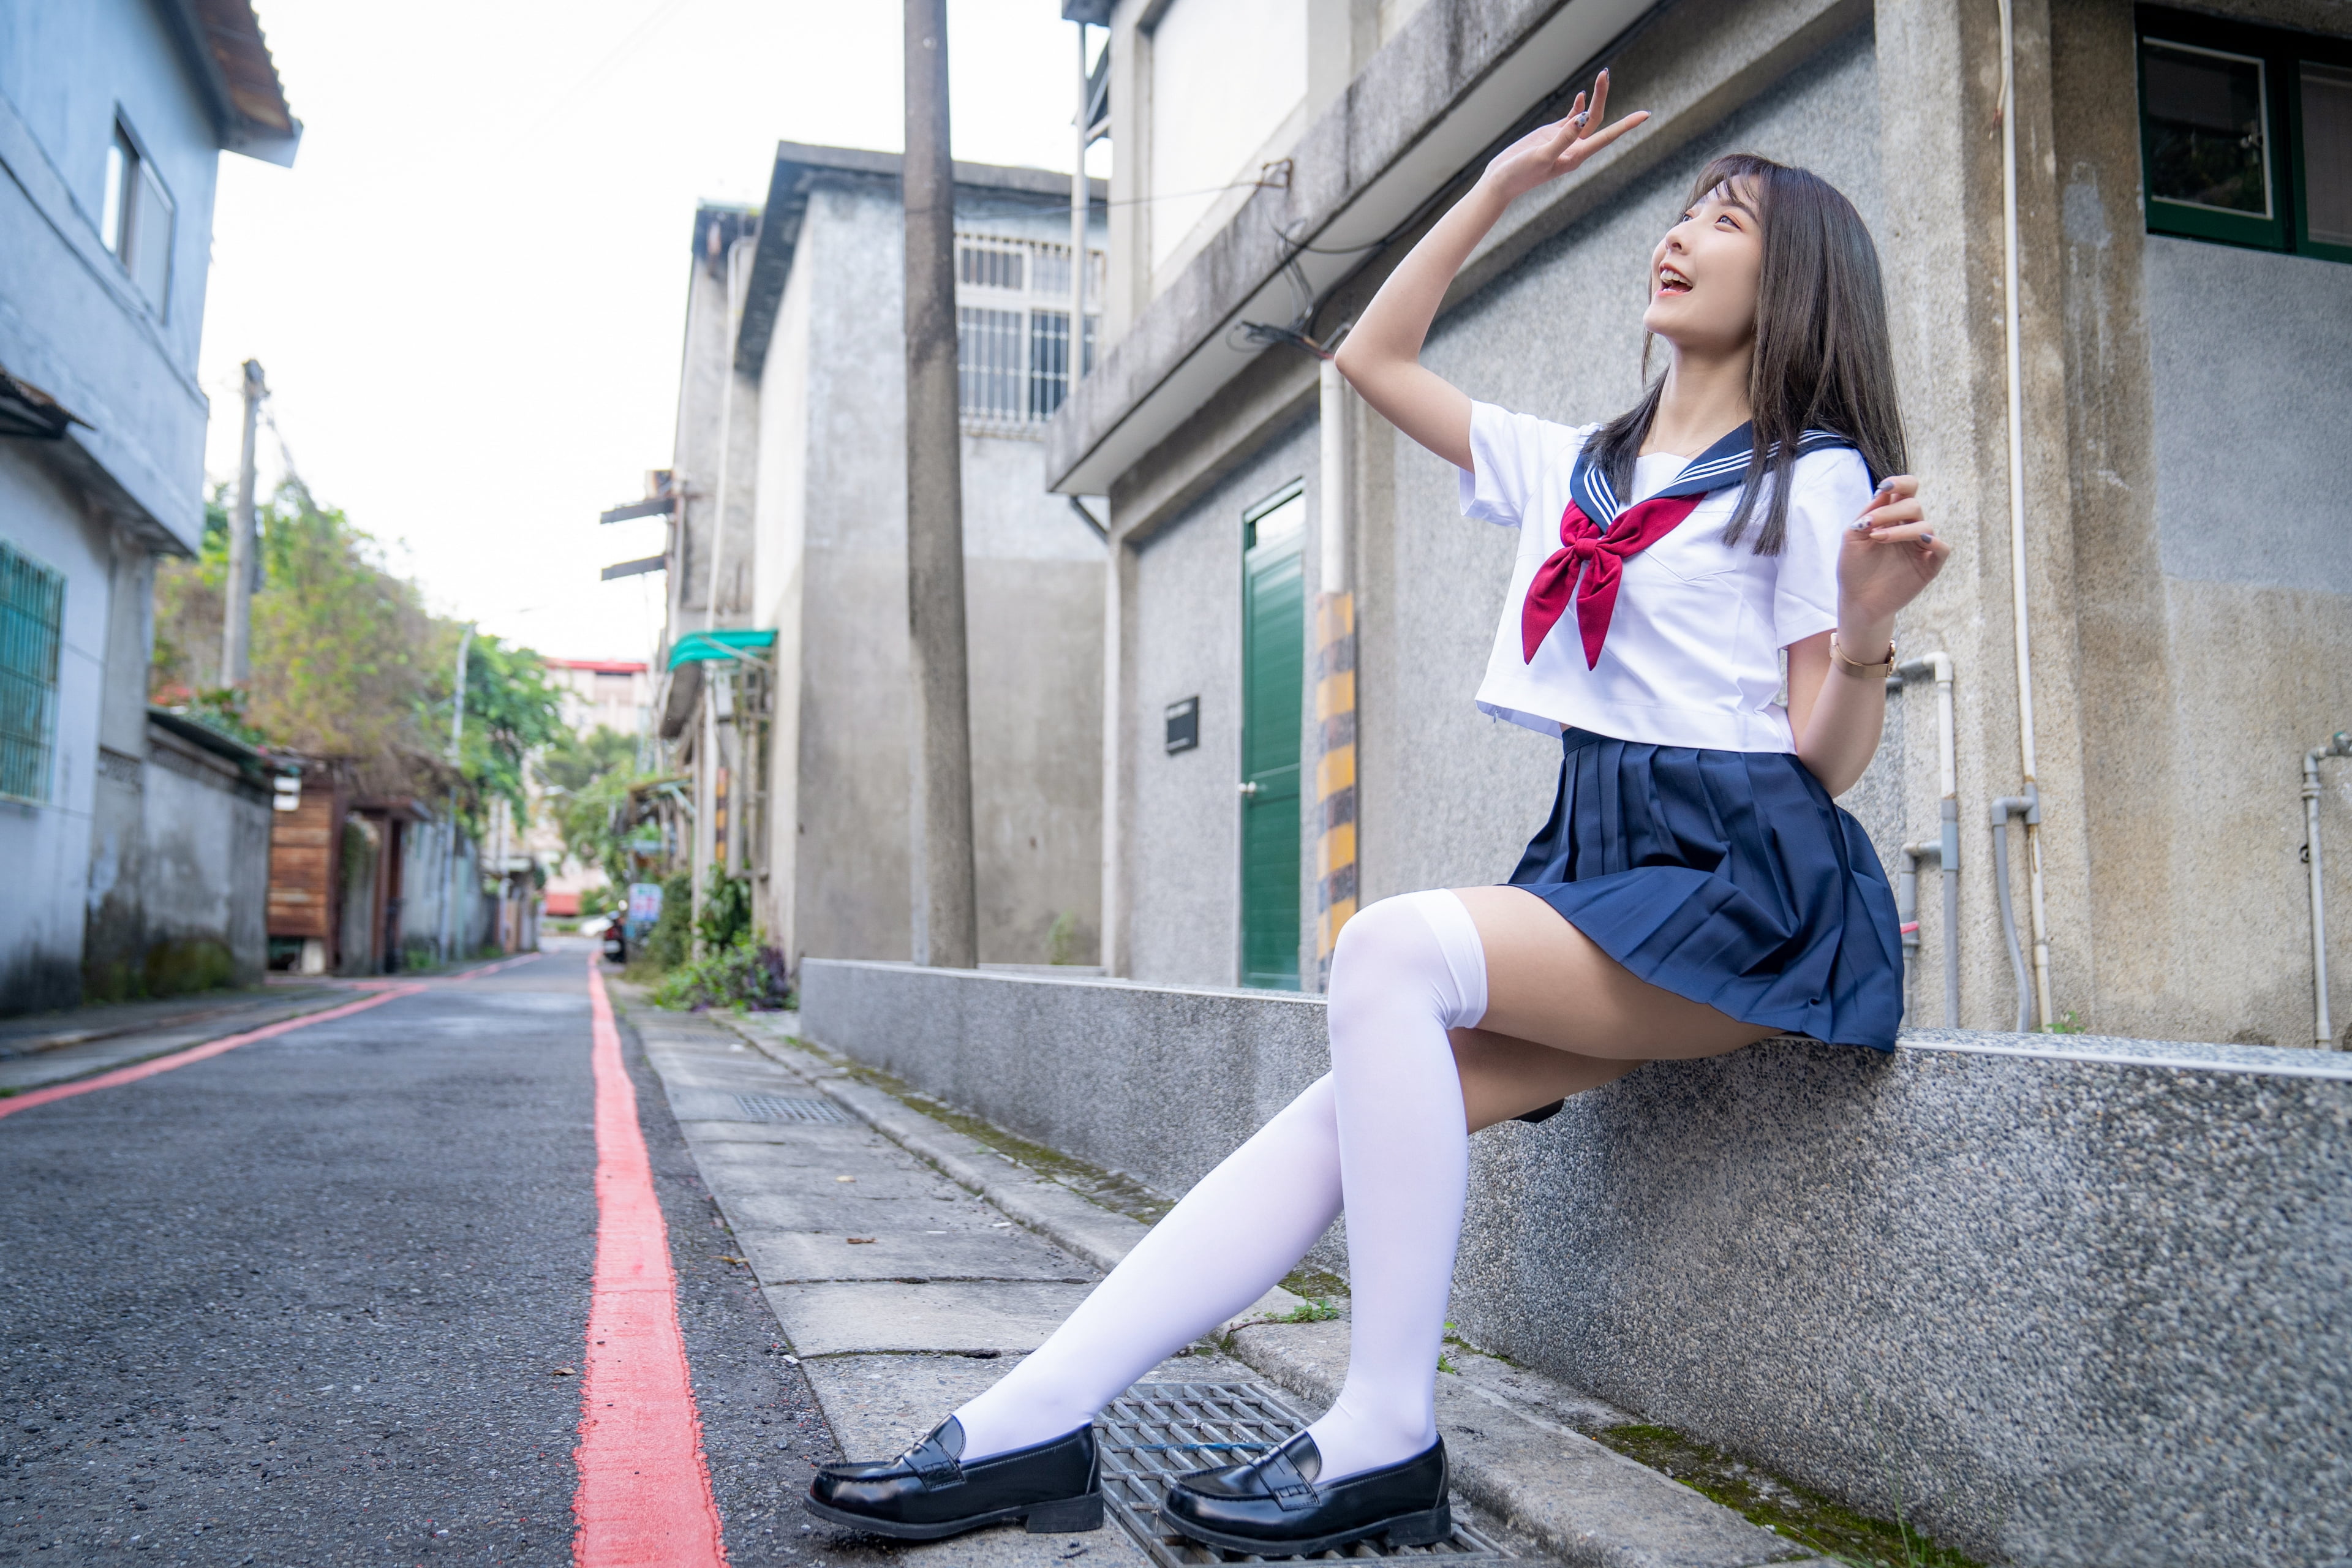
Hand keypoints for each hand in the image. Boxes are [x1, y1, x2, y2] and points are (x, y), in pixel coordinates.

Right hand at [1481, 71, 1649, 203]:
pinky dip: (1578, 107)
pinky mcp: (1551, 136)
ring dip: (1593, 98)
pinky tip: (1582, 95)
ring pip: (1586, 117)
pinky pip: (1571, 119)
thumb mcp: (1541, 156)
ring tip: (1602, 76)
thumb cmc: (1519, 174)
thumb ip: (1562, 138)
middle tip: (1605, 73)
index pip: (1606, 136)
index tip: (1645, 115)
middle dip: (1602, 96)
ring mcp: (1563, 141)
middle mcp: (1574, 148)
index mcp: (1575, 156)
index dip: (1627, 125)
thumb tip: (1581, 119)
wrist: (1500, 183)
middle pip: (1596, 119)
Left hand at [1836, 475, 1947, 628]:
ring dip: (1901, 529)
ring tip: (1878, 538)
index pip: (1906, 490)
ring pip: (1925, 525)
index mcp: (1891, 518)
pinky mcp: (1929, 565)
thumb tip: (1885, 492)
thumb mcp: (1852, 537)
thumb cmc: (1853, 568)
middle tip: (1869, 525)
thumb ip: (1868, 513)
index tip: (1884, 487)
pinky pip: (1942, 548)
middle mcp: (1908, 528)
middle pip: (1913, 505)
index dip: (1900, 483)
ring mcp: (1920, 547)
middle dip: (1891, 511)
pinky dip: (1934, 541)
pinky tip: (1920, 540)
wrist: (1857, 601)